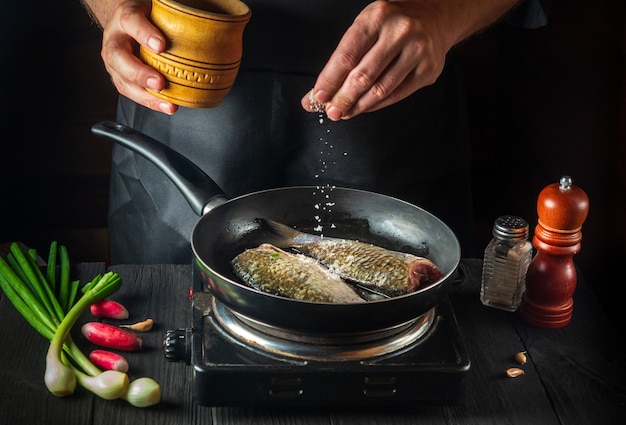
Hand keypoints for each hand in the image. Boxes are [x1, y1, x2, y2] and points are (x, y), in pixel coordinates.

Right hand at [100, 1, 177, 113]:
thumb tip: (212, 21)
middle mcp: (115, 39)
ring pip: (122, 81)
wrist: (130, 23)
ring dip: (146, 95)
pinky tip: (167, 106)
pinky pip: (133, 93)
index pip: (130, 21)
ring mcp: (115, 62)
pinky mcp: (121, 78)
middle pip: (117, 57)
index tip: (160, 45)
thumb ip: (176, 15)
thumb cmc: (150, 16)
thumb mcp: (159, 9)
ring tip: (167, 103)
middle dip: (139, 73)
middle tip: (159, 82)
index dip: (144, 34)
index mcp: (125, 17)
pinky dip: (151, 102)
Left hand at [301, 0, 452, 120]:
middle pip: (363, 76)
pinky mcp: (428, 70)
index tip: (319, 96)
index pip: (347, 55)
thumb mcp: (365, 27)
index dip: (330, 80)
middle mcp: (399, 32)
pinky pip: (397, 95)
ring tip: (345, 112)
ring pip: (381, 89)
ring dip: (359, 105)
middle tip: (332, 111)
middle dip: (343, 98)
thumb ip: (344, 58)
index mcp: (377, 18)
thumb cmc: (392, 24)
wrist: (435, 17)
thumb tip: (320, 93)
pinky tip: (364, 107)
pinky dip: (377, 105)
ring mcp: (417, 51)